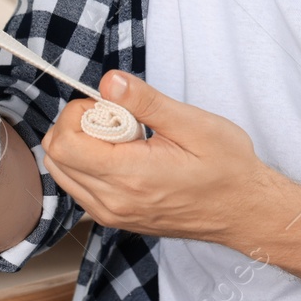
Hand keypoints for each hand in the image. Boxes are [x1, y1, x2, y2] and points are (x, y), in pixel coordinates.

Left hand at [40, 70, 276, 243]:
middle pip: (56, 157)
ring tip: (123, 137)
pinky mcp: (115, 218)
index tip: (112, 105)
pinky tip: (123, 155)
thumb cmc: (227, 167)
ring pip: (62, 173)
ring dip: (80, 145)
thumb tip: (109, 82)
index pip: (65, 144)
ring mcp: (111, 215)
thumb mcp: (194, 124)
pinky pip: (79, 187)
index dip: (78, 113)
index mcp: (131, 177)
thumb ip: (146, 102)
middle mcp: (113, 202)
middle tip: (118, 118)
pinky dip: (88, 164)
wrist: (244, 210)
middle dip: (76, 126)